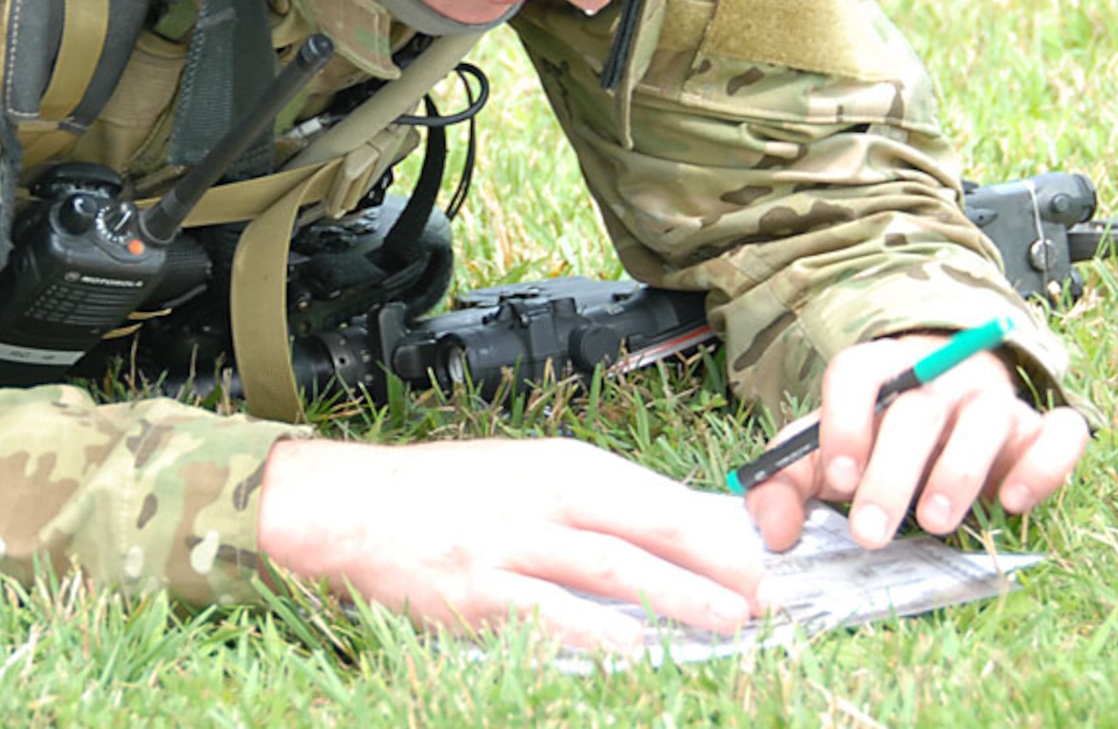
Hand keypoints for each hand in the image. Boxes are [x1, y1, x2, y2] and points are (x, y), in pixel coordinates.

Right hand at [256, 436, 764, 653]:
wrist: (353, 509)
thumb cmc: (445, 491)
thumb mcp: (524, 472)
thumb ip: (592, 500)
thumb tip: (677, 530)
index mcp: (556, 466)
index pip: (653, 495)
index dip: (713, 528)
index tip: (762, 552)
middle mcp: (538, 503)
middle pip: (643, 532)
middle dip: (713, 566)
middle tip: (764, 596)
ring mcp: (508, 552)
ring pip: (611, 576)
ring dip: (677, 601)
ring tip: (727, 623)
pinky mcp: (480, 600)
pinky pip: (554, 620)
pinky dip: (601, 635)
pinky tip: (639, 650)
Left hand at [742, 334, 1090, 552]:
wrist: (946, 410)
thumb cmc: (876, 438)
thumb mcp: (824, 456)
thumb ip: (785, 487)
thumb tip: (776, 532)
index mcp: (880, 368)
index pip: (857, 373)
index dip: (844, 422)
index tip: (836, 479)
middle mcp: (939, 374)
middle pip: (916, 409)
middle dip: (891, 473)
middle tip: (869, 533)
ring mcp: (993, 397)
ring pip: (986, 418)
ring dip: (960, 472)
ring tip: (933, 523)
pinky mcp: (1039, 427)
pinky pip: (1059, 434)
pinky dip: (1043, 464)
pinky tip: (1014, 501)